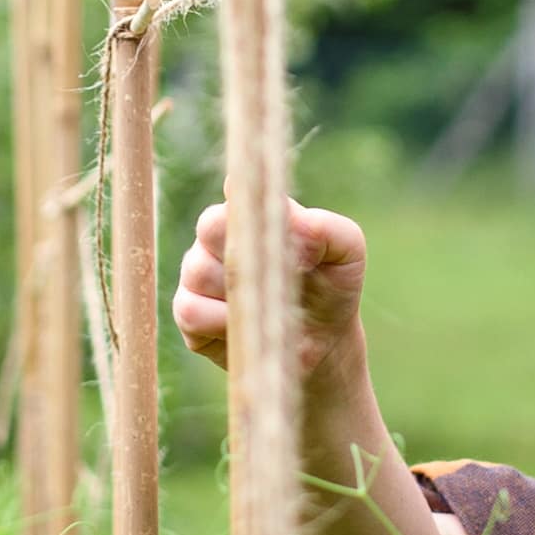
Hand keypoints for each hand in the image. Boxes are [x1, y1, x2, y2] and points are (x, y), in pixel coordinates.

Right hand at [174, 200, 376, 388]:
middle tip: (277, 274)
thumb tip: (295, 224)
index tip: (269, 222)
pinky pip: (191, 311)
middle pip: (210, 225)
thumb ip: (325, 229)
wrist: (323, 344)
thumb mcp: (346, 254)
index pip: (238, 190)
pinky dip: (221, 323)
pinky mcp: (188, 314)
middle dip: (244, 250)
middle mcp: (217, 237)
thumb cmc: (333, 287)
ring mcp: (197, 274)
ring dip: (239, 292)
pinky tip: (249, 328)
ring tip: (270, 306)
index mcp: (252, 213)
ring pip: (199, 271)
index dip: (249, 202)